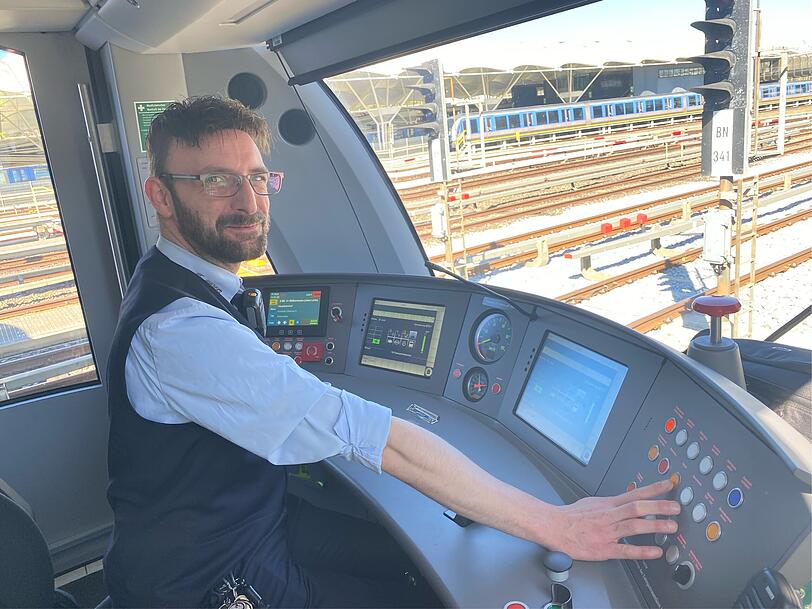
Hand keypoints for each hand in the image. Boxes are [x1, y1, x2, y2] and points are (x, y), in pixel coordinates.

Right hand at [546, 479, 679, 560]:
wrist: (553, 526)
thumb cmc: (571, 516)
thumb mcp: (593, 502)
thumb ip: (612, 503)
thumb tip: (627, 499)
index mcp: (608, 504)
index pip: (635, 493)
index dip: (654, 489)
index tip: (669, 485)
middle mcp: (610, 515)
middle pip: (638, 507)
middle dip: (659, 506)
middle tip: (676, 507)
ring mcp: (607, 532)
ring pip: (634, 526)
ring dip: (655, 525)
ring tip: (671, 526)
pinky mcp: (603, 548)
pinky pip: (625, 550)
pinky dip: (641, 551)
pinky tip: (655, 552)